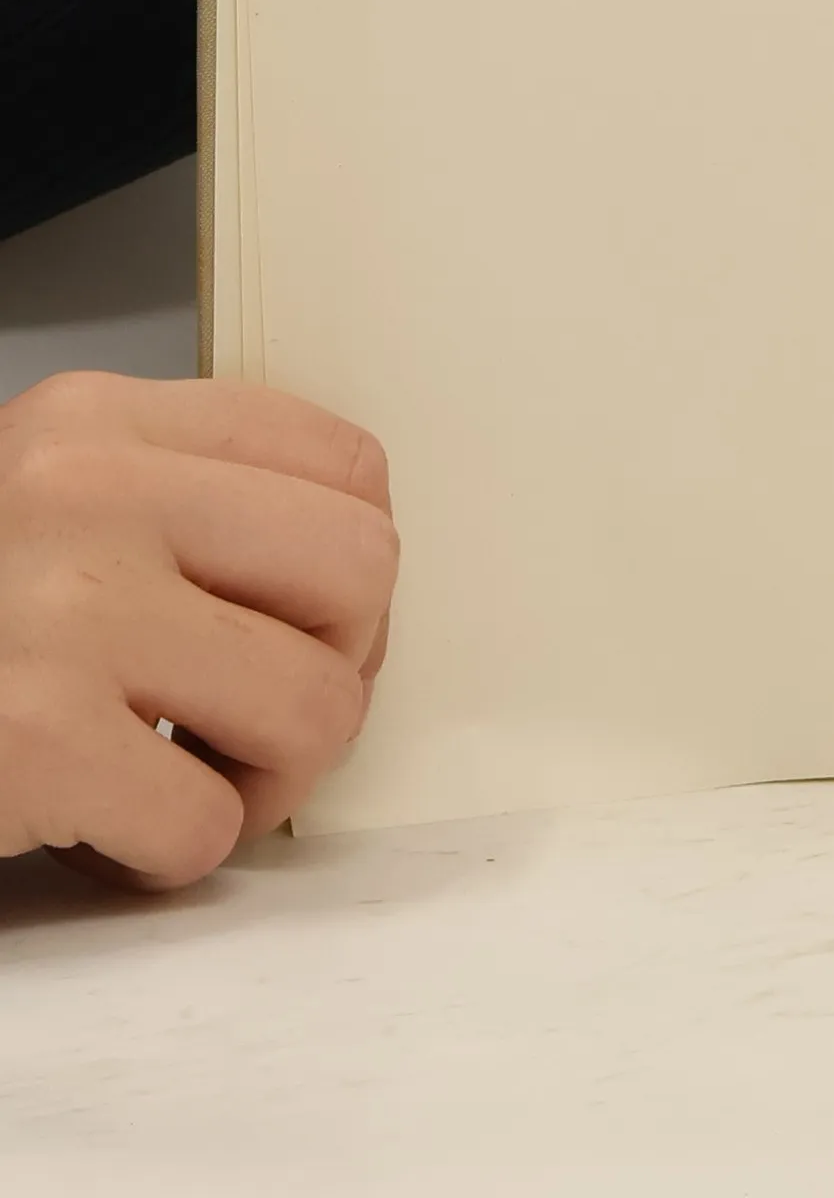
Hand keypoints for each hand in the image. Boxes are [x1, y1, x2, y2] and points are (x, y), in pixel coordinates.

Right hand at [0, 373, 397, 888]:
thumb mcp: (46, 503)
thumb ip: (184, 503)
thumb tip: (355, 579)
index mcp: (99, 421)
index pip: (347, 464)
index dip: (354, 566)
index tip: (308, 621)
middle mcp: (84, 492)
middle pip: (362, 568)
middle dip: (340, 662)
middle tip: (264, 709)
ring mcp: (59, 613)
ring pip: (316, 701)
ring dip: (272, 772)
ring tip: (191, 774)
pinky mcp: (30, 741)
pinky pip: (211, 821)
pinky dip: (176, 850)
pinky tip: (111, 827)